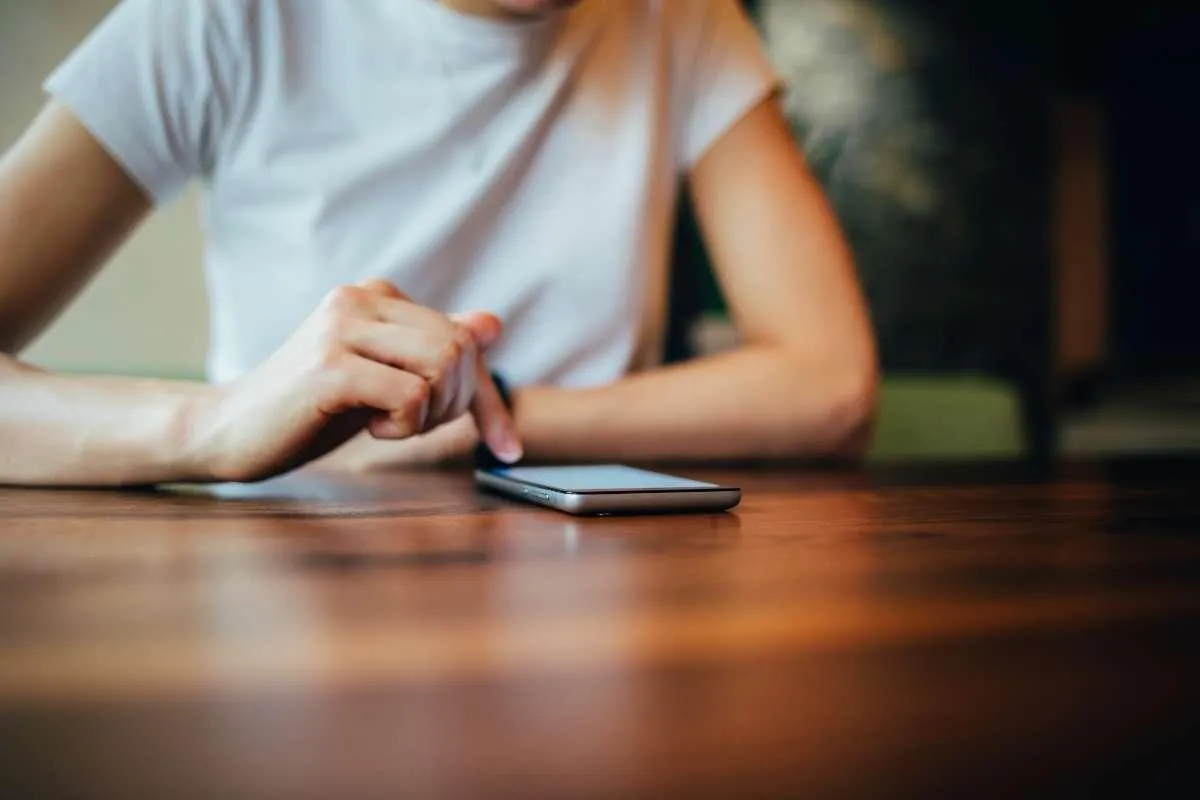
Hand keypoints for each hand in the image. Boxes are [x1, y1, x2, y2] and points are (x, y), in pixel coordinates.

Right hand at [186, 279, 521, 481]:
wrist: (230, 431)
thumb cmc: (311, 410)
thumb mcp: (383, 378)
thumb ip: (432, 349)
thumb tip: (492, 323)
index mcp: (376, 295)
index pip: (467, 338)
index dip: (489, 398)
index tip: (508, 448)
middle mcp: (359, 298)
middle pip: (462, 349)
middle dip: (458, 405)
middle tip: (413, 427)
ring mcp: (342, 328)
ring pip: (442, 366)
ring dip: (430, 414)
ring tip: (389, 424)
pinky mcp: (330, 366)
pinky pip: (412, 395)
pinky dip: (406, 425)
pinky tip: (370, 428)